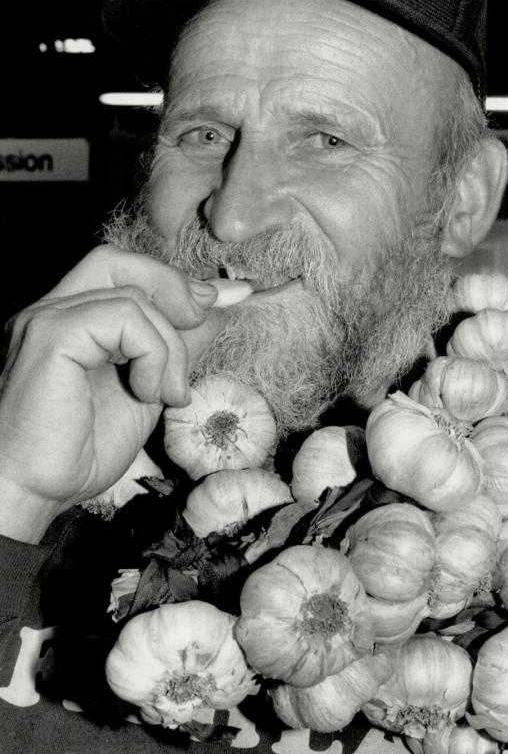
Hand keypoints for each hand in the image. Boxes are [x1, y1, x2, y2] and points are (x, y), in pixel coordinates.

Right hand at [0, 246, 250, 542]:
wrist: (31, 492)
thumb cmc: (77, 453)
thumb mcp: (148, 391)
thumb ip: (176, 347)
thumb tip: (221, 307)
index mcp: (71, 321)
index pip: (124, 273)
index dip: (176, 282)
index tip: (229, 298)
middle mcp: (53, 311)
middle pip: (119, 261)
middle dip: (173, 286)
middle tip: (201, 324)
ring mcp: (47, 319)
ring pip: (133, 294)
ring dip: (169, 345)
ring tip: (167, 393)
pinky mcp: (52, 336)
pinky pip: (124, 317)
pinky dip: (152, 353)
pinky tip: (148, 392)